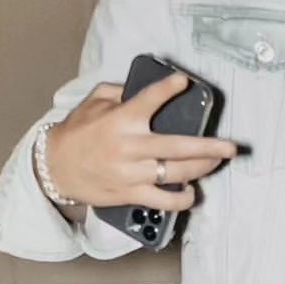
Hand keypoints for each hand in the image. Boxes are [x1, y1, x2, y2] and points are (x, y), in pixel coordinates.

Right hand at [43, 70, 237, 211]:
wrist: (54, 168)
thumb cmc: (77, 133)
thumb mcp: (93, 103)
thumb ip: (120, 92)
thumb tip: (143, 87)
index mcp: (120, 121)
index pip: (148, 100)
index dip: (167, 89)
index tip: (184, 82)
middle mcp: (129, 148)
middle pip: (177, 147)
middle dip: (209, 147)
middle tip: (231, 146)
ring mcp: (131, 174)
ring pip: (176, 174)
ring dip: (203, 169)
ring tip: (217, 161)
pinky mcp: (130, 195)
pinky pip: (164, 201)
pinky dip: (182, 198)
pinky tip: (192, 191)